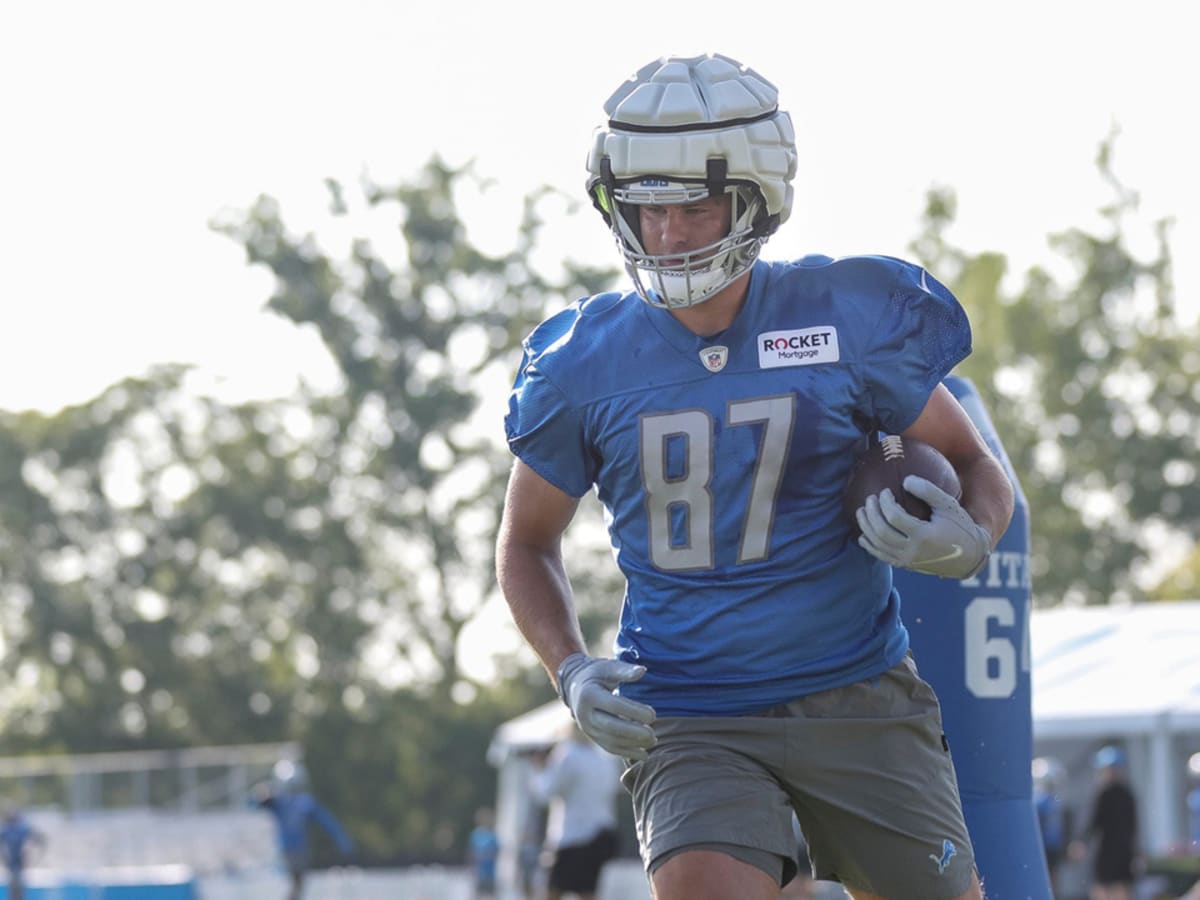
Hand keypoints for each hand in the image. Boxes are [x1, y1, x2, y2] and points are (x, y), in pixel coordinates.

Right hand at [556, 653, 656, 758]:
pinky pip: (610, 748)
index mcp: (589, 694)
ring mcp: (587, 728)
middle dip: (634, 732)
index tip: (653, 715)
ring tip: (652, 741)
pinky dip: (627, 753)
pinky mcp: (592, 736)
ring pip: (611, 740)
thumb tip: (642, 671)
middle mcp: (584, 714)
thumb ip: (625, 670)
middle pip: (611, 727)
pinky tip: (645, 754)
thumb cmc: (597, 674)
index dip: (634, 711)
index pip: (614, 706)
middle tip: (653, 734)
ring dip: (633, 744)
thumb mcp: (608, 667)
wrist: (574, 686)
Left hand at [856, 475, 990, 578]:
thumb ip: (928, 491)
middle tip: (869, 499)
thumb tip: (906, 479)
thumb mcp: (948, 505)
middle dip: (871, 513)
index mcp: (924, 535)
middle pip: (881, 531)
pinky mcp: (905, 565)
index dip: (885, 503)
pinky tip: (863, 535)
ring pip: (878, 545)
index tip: (885, 491)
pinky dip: (870, 546)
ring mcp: (908, 560)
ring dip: (866, 527)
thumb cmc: (959, 526)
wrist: (969, 556)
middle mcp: (913, 550)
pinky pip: (882, 556)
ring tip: (861, 511)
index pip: (894, 517)